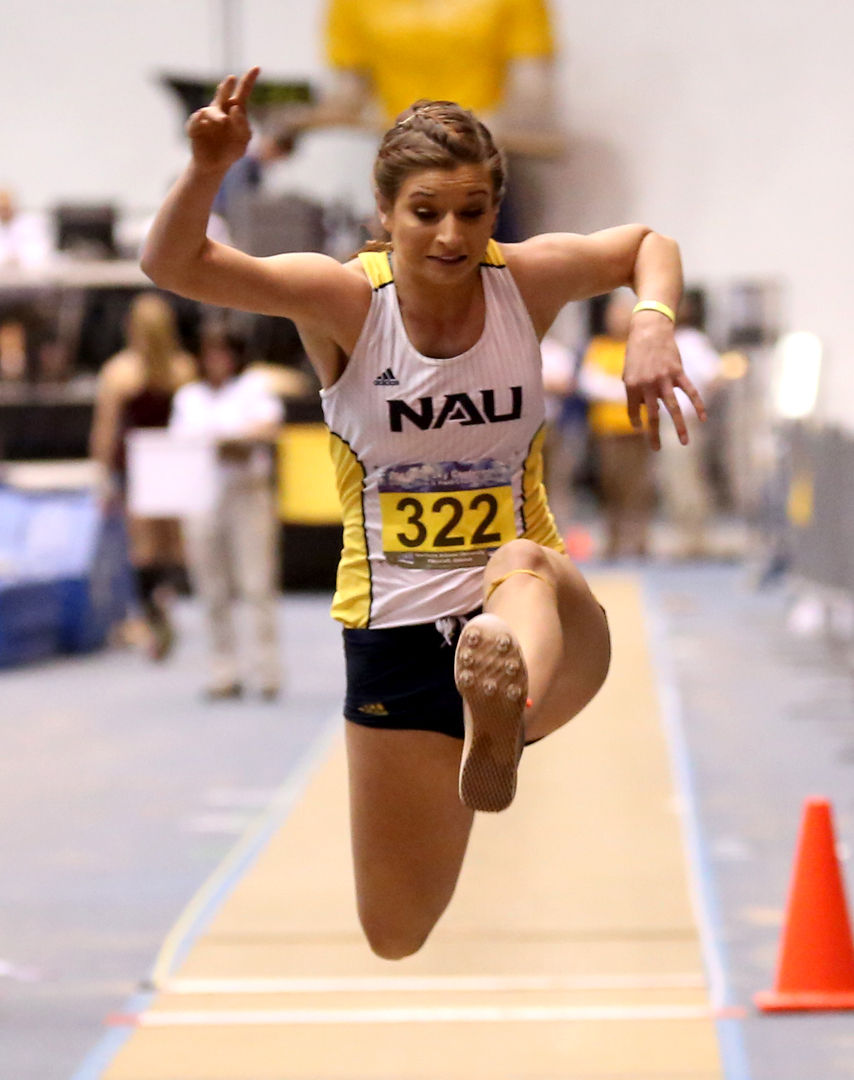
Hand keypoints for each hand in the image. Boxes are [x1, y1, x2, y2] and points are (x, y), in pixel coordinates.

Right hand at [185, 67, 259, 172]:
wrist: (215, 165)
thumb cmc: (231, 150)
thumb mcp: (243, 141)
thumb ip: (243, 126)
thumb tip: (235, 108)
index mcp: (235, 111)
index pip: (243, 93)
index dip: (249, 80)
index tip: (257, 67)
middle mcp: (220, 110)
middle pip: (223, 94)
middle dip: (227, 87)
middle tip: (232, 79)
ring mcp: (206, 118)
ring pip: (210, 110)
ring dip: (217, 115)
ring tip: (223, 121)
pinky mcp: (195, 127)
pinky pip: (196, 121)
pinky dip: (200, 121)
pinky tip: (204, 122)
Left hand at [622, 315, 706, 449]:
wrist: (650, 329)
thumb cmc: (636, 352)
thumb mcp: (628, 371)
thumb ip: (633, 390)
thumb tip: (643, 409)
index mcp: (632, 385)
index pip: (633, 411)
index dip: (635, 421)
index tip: (639, 428)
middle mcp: (648, 385)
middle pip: (652, 416)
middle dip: (654, 434)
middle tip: (656, 448)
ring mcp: (664, 379)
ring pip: (673, 408)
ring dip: (679, 427)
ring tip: (684, 442)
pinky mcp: (678, 373)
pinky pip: (690, 392)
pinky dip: (698, 405)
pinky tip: (703, 417)